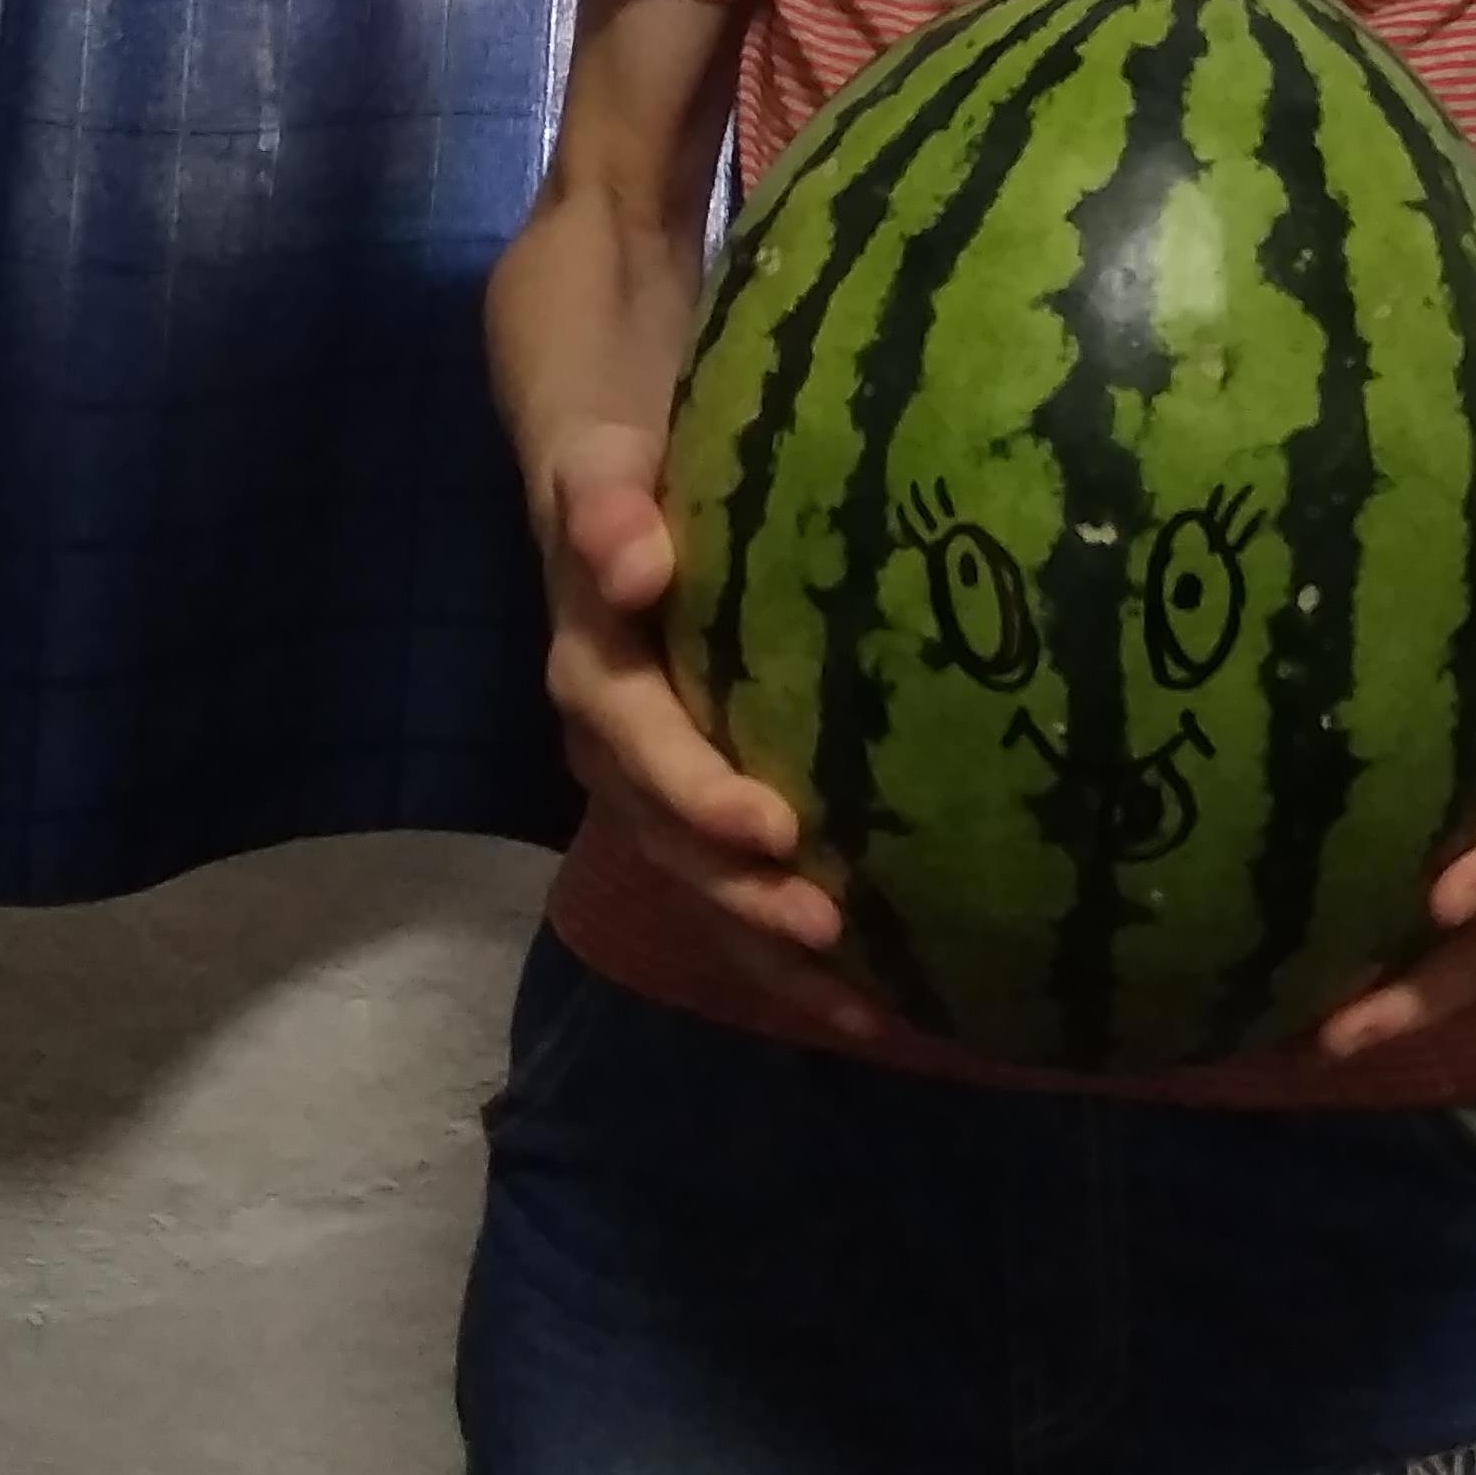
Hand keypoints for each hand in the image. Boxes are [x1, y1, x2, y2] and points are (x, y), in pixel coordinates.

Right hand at [536, 419, 893, 1047]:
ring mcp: (657, 795)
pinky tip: (878, 1001)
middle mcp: (617, 755)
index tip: (772, 827)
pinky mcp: (700, 813)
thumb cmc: (628, 477)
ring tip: (866, 1005)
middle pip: (673, 846)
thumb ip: (607, 507)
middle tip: (829, 928)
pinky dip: (794, 957)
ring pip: (706, 891)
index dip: (696, 793)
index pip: (640, 747)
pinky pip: (738, 893)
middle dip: (745, 897)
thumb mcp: (604, 469)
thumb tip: (637, 559)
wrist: (611, 501)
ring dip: (775, 954)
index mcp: (597, 677)